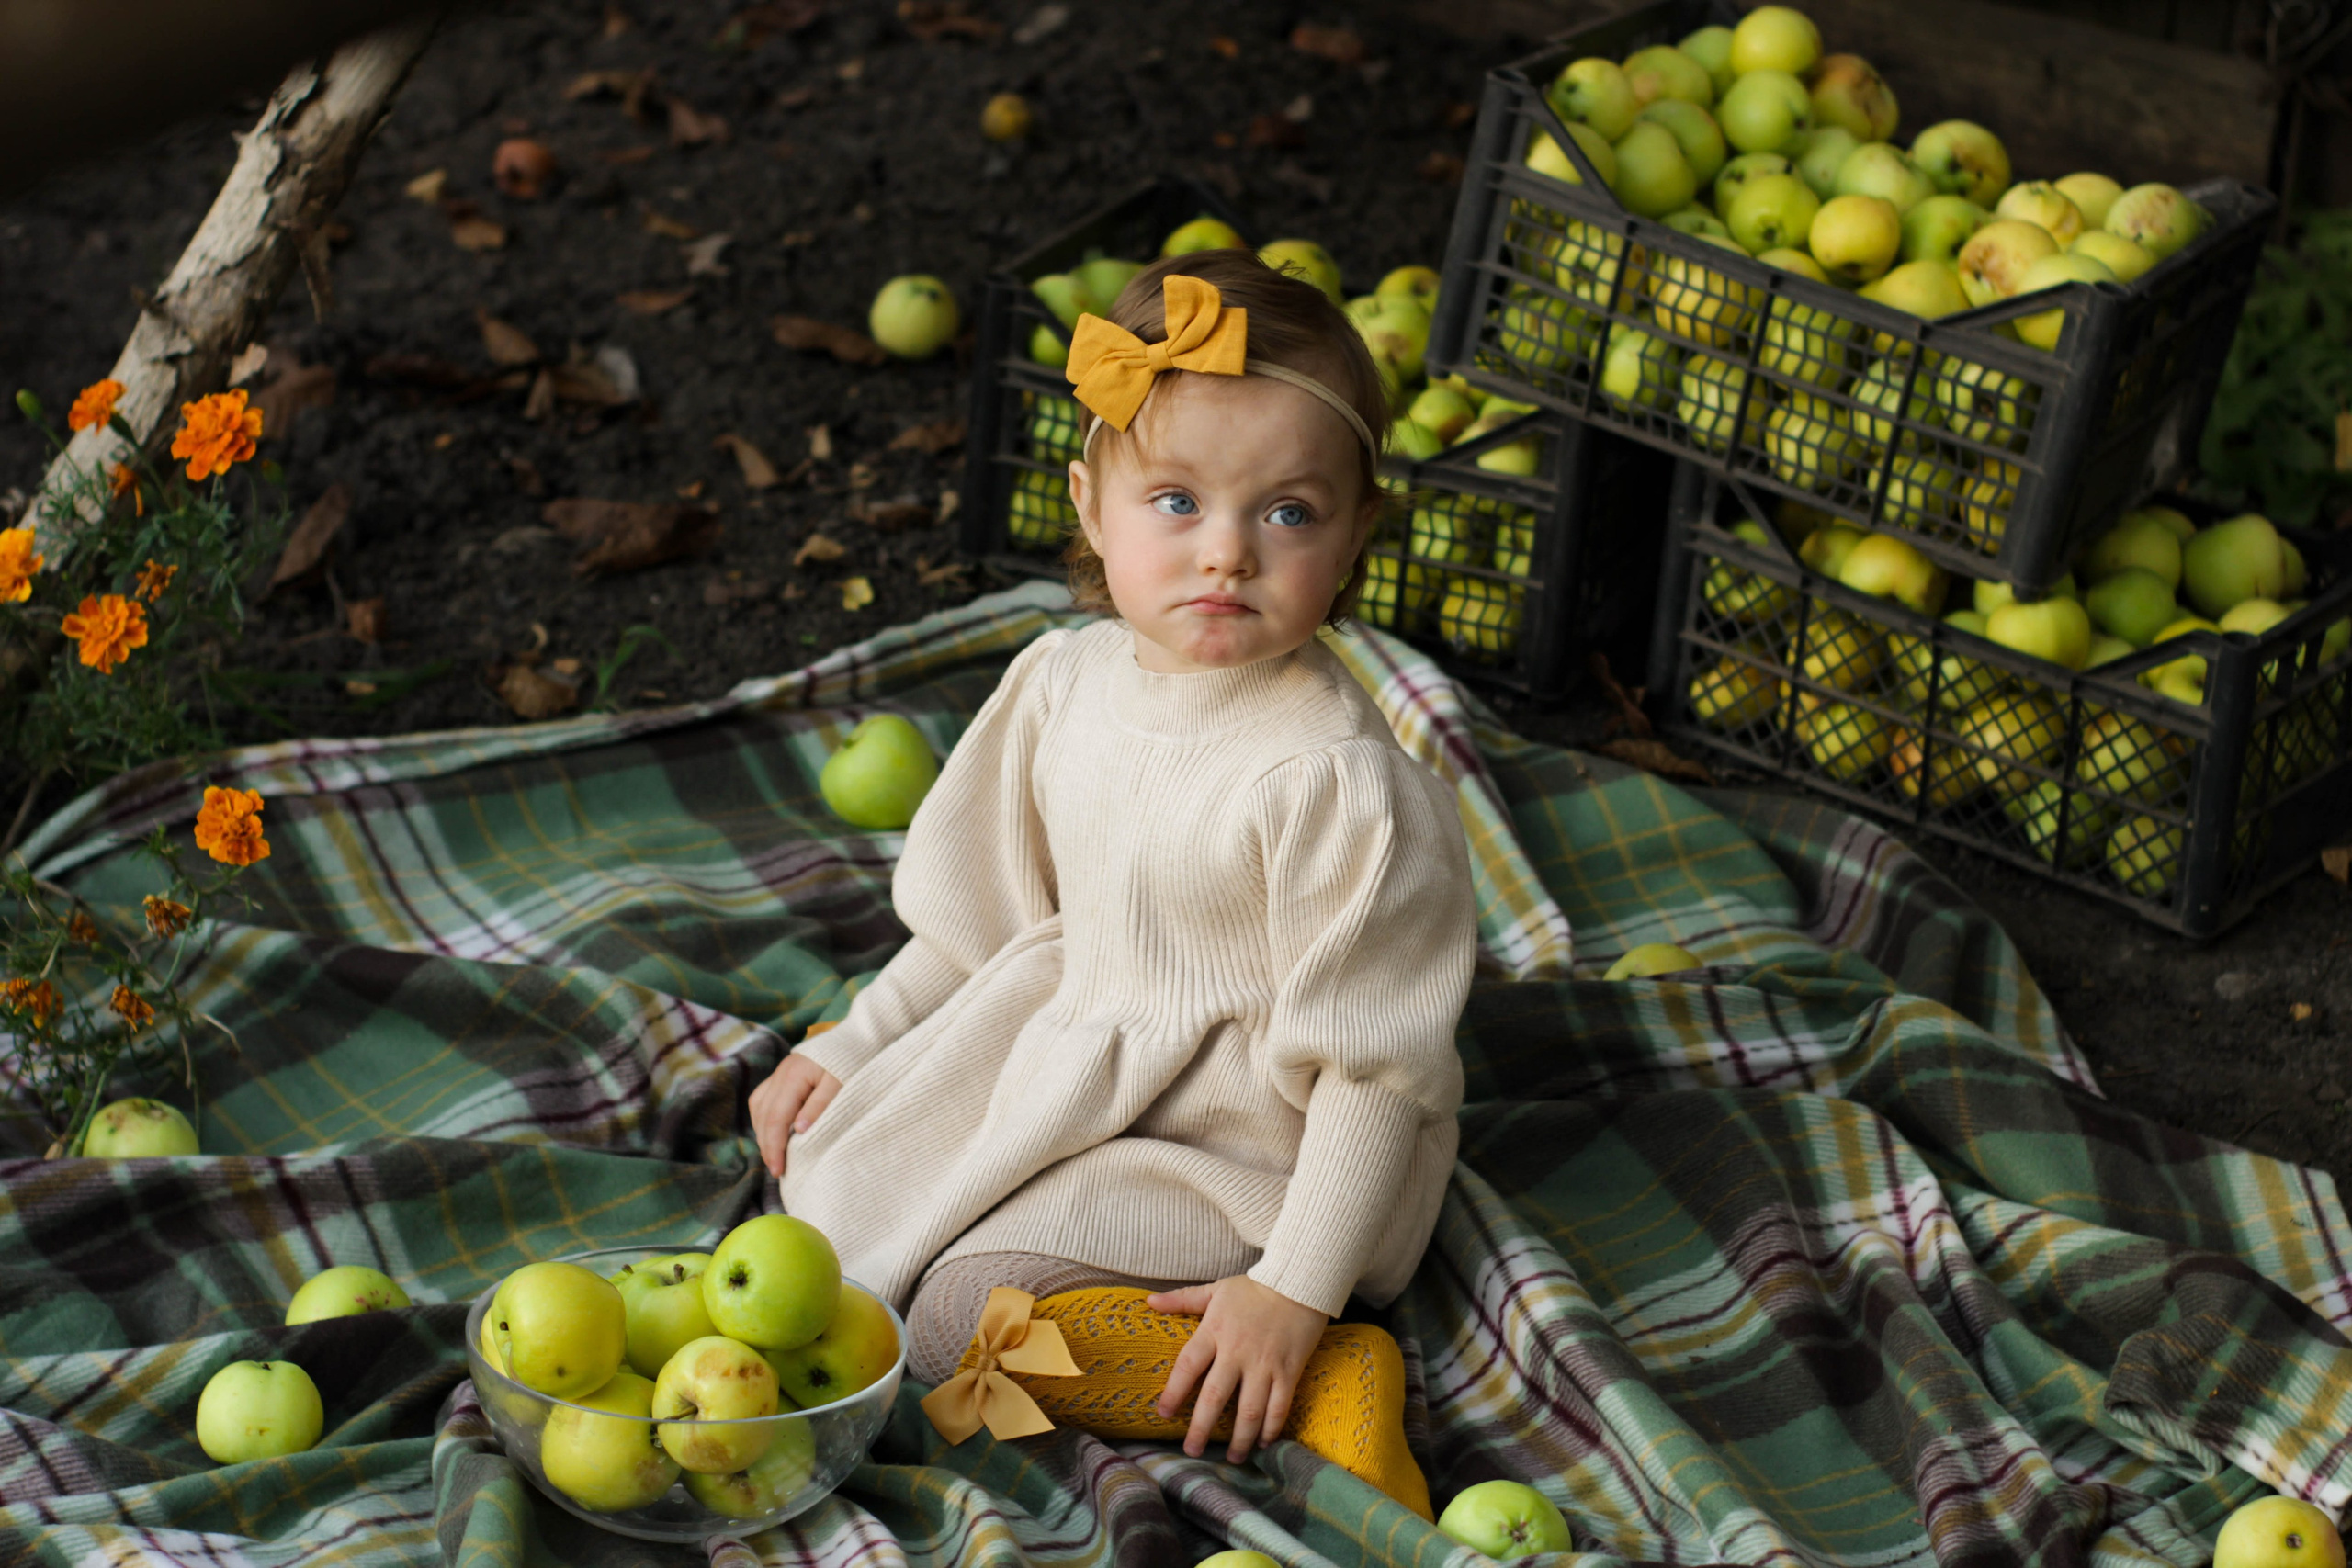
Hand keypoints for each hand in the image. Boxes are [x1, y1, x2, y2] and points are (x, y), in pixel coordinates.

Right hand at [748, 1053, 840, 1177]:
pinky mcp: (780, 1075)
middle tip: (776, 1170)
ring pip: (759, 1108)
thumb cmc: (851, 1062)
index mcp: (793, 1076)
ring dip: (763, 1134)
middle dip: (767, 1146)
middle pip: (764, 1116)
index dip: (774, 1147)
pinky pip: (762, 1100)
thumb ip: (819, 1107)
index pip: (777, 1118)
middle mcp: (779, 1074)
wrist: (854, 1036)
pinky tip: (773, 1133)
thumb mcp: (840, 1085)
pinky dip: (764, 1119)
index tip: (779, 1170)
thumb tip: (798, 1131)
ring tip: (774, 1156)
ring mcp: (777, 1073)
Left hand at [1146, 1275, 1327, 1463]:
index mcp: (1215, 1331)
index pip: (1187, 1366)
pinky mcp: (1289, 1371)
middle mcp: (1237, 1352)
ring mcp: (1265, 1364)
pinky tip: (1263, 1442)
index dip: (1173, 1392)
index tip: (1163, 1413)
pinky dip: (1271, 1428)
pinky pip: (1279, 1406)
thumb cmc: (1255, 1287)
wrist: (1300, 1281)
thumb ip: (1182, 1299)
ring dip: (1239, 1438)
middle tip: (1191, 1450)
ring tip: (1231, 1457)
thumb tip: (1149, 1301)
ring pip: (1249, 1410)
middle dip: (1201, 1428)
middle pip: (1214, 1397)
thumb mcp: (1216, 1289)